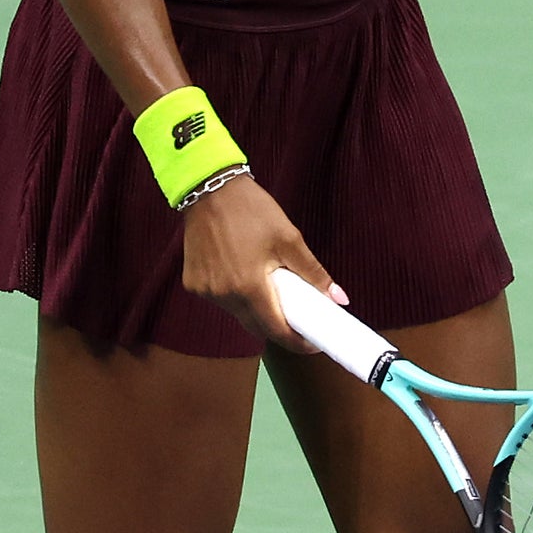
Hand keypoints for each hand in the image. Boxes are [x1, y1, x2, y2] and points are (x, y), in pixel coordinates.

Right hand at [179, 173, 345, 349]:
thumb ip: (314, 273)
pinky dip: (236, 296)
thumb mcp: (289, 238)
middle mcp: (224, 295)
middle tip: (298, 317)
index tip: (313, 344)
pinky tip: (242, 276)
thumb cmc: (252, 209)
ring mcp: (206, 291)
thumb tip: (338, 298)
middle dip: (279, 327)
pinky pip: (221, 301)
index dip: (297, 342)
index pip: (276, 330)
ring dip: (257, 310)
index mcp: (249, 286)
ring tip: (270, 289)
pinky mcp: (193, 284)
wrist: (210, 188)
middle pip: (257, 327)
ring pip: (238, 315)